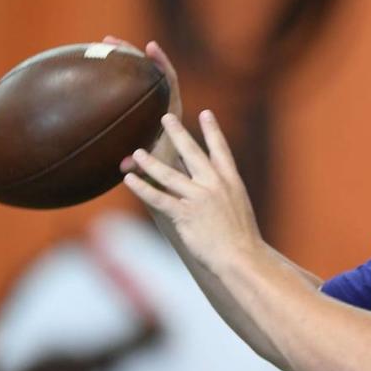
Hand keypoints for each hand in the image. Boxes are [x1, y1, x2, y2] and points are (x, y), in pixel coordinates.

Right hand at [102, 36, 183, 170]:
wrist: (169, 176)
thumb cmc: (166, 170)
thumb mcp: (155, 166)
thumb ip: (142, 164)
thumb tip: (124, 164)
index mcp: (172, 112)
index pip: (170, 79)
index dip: (161, 62)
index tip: (150, 46)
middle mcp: (163, 103)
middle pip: (149, 70)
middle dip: (131, 52)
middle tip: (108, 41)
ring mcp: (150, 106)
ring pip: (138, 76)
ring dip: (121, 59)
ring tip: (99, 46)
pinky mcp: (139, 111)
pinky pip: (128, 88)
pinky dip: (114, 77)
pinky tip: (94, 69)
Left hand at [123, 111, 263, 272]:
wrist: (241, 256)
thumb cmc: (241, 238)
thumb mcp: (238, 208)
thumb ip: (222, 194)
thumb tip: (208, 184)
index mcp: (231, 182)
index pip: (221, 150)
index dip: (213, 131)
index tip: (206, 113)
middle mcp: (214, 185)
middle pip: (192, 153)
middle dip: (178, 133)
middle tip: (166, 117)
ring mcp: (199, 199)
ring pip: (169, 174)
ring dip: (151, 161)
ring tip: (137, 151)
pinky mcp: (185, 214)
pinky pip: (158, 198)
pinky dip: (142, 188)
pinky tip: (129, 179)